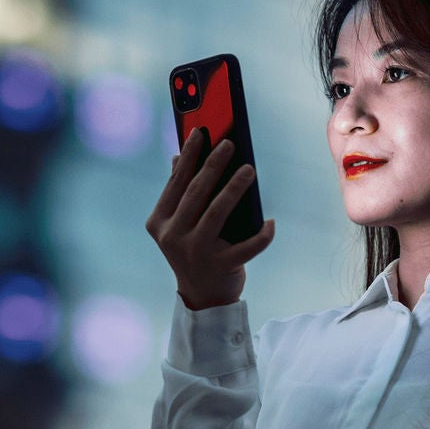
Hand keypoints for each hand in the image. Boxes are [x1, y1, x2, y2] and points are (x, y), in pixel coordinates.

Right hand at [146, 127, 274, 309]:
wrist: (202, 297)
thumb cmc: (194, 250)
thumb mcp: (179, 224)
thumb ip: (179, 193)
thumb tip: (180, 155)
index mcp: (159, 222)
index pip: (176, 182)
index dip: (189, 155)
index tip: (201, 131)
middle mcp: (173, 237)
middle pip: (196, 194)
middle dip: (213, 165)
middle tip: (229, 143)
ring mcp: (195, 253)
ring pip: (217, 213)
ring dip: (235, 189)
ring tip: (249, 169)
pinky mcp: (220, 266)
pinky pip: (246, 247)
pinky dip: (261, 235)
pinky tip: (270, 222)